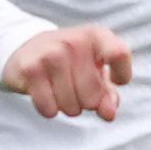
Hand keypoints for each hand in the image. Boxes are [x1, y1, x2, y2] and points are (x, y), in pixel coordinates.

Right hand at [5, 24, 133, 119]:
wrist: (28, 50)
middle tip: (78, 89)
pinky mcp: (30, 69)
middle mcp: (74, 41)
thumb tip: (108, 114)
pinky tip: (47, 95)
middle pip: (94, 94)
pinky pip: (49, 107)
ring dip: (69, 107)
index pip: (119, 54)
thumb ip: (108, 94)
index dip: (122, 75)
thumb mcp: (96, 71)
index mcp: (96, 35)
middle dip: (88, 102)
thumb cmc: (72, 63)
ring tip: (61, 91)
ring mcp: (50, 53)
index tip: (115, 80)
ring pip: (72, 105)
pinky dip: (50, 110)